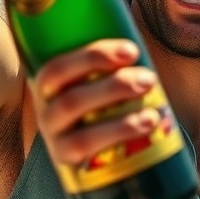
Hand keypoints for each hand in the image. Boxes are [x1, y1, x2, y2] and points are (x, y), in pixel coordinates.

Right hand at [32, 40, 162, 164]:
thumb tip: (137, 37)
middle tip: (149, 79)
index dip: (93, 57)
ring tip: (153, 113)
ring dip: (120, 118)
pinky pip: (87, 149)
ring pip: (80, 130)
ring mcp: (55, 138)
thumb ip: (111, 61)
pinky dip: (119, 134)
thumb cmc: (105, 102)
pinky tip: (147, 126)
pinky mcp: (67, 161)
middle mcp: (46, 111)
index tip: (132, 51)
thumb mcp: (101, 78)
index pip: (57, 68)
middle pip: (71, 99)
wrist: (100, 149)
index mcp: (50, 84)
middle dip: (114, 86)